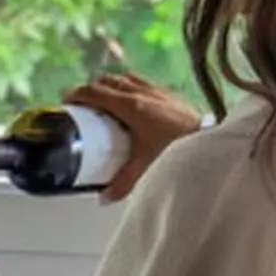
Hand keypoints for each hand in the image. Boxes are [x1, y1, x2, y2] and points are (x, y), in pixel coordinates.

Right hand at [67, 71, 204, 203]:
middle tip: (82, 104)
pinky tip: (131, 100)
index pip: (94, 92)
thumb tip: (104, 197)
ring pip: (124, 78)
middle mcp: (143, 93)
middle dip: (90, 90)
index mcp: (131, 107)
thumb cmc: (179, 149)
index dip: (76, 94)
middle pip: (106, 82)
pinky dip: (129, 87)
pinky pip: (141, 82)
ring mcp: (156, 91)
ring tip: (104, 101)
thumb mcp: (144, 168)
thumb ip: (121, 184)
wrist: (209, 140)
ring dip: (110, 86)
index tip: (66, 101)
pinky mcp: (168, 93)